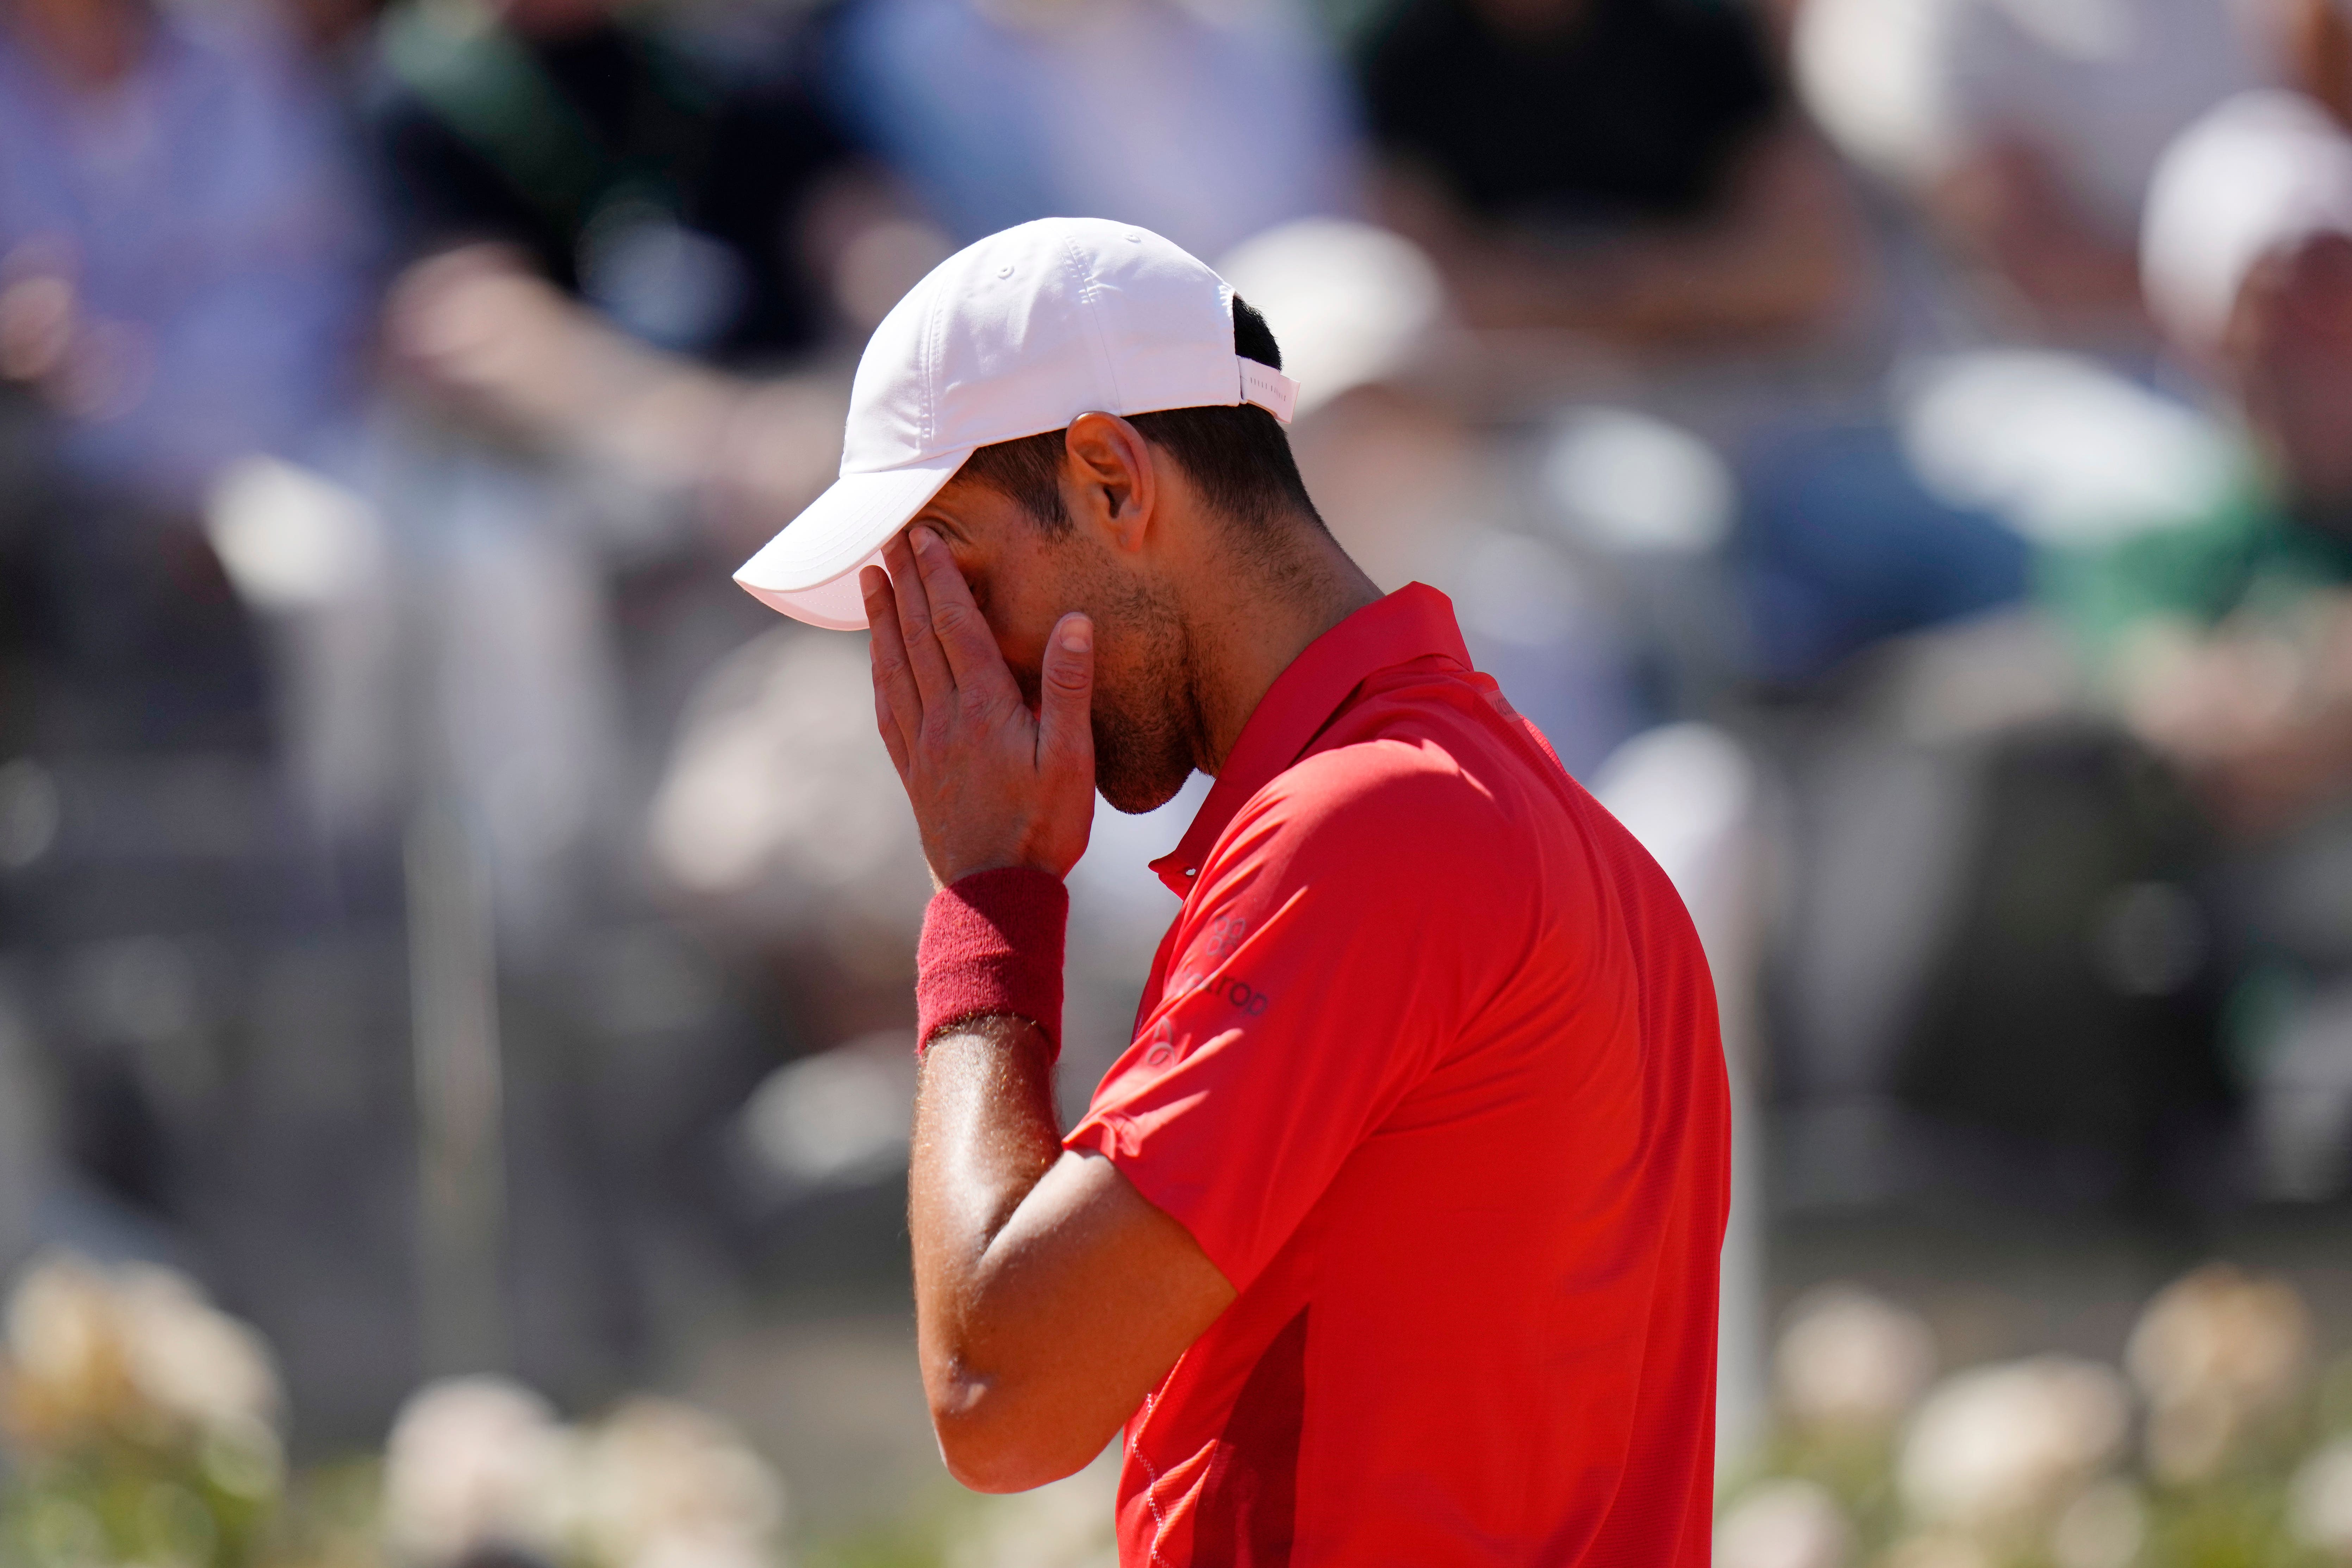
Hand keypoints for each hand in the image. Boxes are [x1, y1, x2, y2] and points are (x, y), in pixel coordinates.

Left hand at [864, 526, 1095, 884]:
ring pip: (895, 665)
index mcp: (984, 708)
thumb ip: (1068, 688)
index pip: (956, 627)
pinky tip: (876, 655)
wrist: (995, 895)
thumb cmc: (1043, 827)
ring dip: (883, 618)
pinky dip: (879, 669)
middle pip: (919, 635)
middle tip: (889, 536)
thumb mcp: (1072, 759)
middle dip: (906, 581)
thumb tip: (1074, 621)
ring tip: (871, 578)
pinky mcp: (914, 770)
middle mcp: (945, 719)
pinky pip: (888, 706)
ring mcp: (923, 745)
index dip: (939, 577)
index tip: (922, 536)